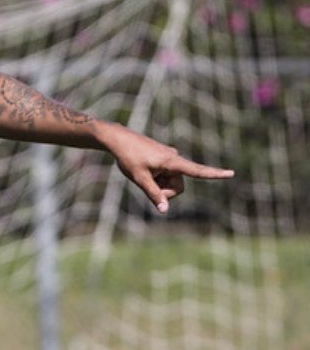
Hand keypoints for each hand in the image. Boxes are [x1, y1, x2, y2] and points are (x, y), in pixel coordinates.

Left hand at [102, 123, 233, 213]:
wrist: (118, 139)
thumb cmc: (128, 158)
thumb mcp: (139, 179)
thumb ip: (153, 194)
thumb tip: (165, 210)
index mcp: (172, 161)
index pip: (197, 171)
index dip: (214, 174)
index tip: (231, 173)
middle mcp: (174, 158)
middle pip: (178, 186)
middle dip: (165, 190)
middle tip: (146, 182)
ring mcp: (169, 158)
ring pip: (170, 181)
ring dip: (158, 183)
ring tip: (143, 172)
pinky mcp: (163, 157)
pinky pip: (164, 174)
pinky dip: (155, 176)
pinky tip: (142, 167)